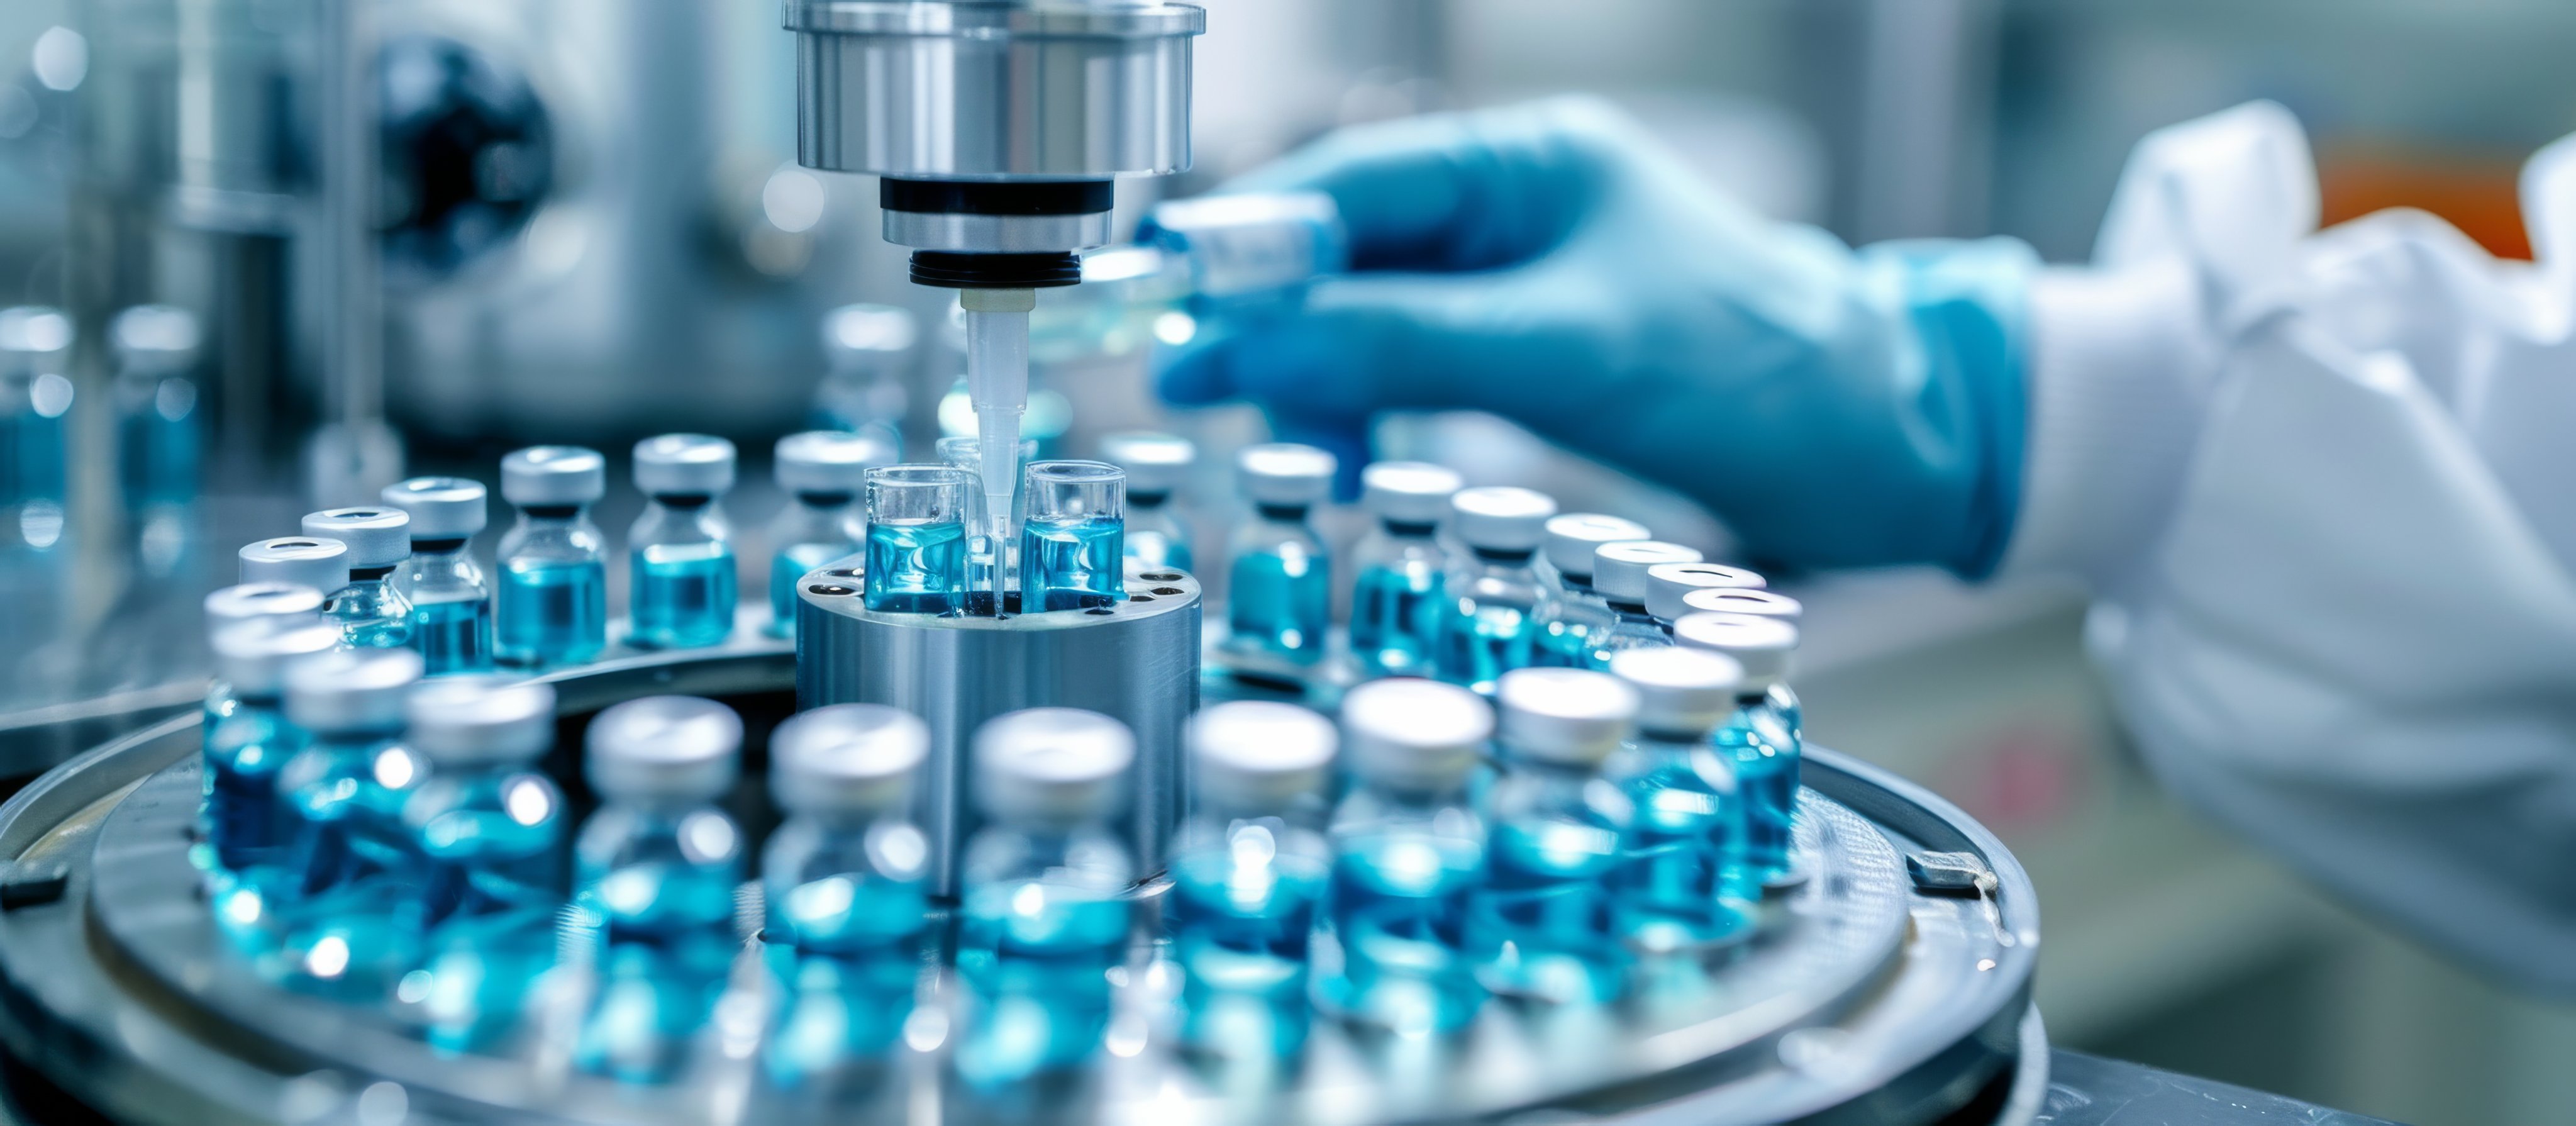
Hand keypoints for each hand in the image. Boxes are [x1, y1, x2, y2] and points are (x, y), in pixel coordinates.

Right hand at [1154, 96, 2035, 573]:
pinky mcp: (1534, 355)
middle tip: (1198, 395)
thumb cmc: (1753, 371)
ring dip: (1322, 384)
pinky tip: (1358, 460)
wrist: (1878, 449)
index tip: (1172, 306)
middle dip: (1276, 326)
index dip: (1251, 247)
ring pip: (1373, 322)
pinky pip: (1417, 372)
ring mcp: (1522, 284)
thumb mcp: (1565, 351)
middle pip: (1347, 255)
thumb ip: (1403, 342)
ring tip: (1307, 457)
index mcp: (1527, 164)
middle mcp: (1515, 210)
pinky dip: (1376, 414)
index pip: (1350, 188)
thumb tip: (1249, 340)